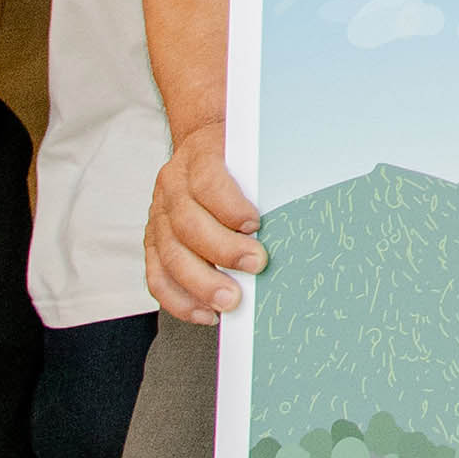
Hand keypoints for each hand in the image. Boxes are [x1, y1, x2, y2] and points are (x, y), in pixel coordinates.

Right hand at [147, 122, 267, 322]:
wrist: (201, 145)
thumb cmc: (236, 155)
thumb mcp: (252, 151)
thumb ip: (266, 173)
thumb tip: (304, 197)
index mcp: (198, 157)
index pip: (208, 182)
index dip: (229, 206)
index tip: (255, 224)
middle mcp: (172, 187)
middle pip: (188, 224)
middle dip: (223, 251)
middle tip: (255, 266)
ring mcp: (159, 216)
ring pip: (170, 256)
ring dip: (201, 284)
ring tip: (230, 302)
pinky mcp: (154, 242)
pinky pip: (158, 276)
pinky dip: (180, 300)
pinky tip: (206, 313)